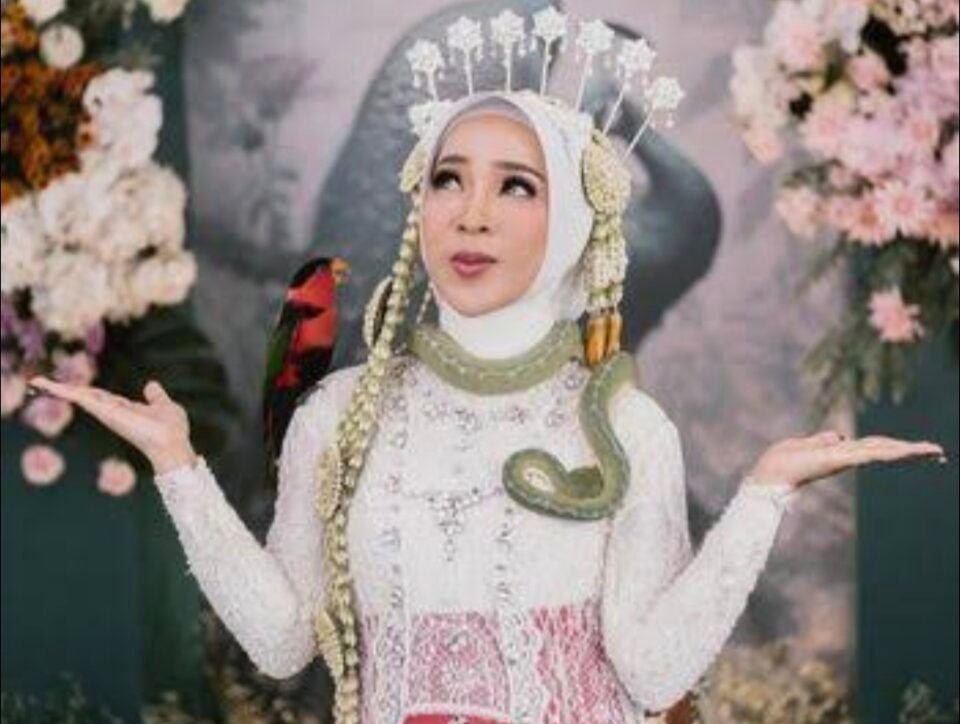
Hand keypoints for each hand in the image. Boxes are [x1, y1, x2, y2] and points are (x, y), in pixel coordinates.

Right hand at [27, 376, 196, 475]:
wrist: (173, 443)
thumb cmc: (172, 429)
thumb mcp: (164, 405)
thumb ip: (155, 396)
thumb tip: (150, 385)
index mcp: (123, 409)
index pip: (99, 397)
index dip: (83, 390)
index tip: (67, 386)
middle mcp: (112, 412)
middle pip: (84, 397)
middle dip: (63, 390)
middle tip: (39, 382)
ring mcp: (108, 413)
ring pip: (80, 397)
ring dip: (59, 389)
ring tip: (38, 380)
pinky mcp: (106, 412)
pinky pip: (83, 398)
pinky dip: (66, 392)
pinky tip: (50, 385)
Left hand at [747, 429, 945, 489]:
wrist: (769, 472)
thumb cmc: (782, 459)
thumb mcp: (807, 444)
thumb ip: (824, 439)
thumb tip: (840, 436)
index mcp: (840, 452)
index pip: (875, 447)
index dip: (897, 446)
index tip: (919, 450)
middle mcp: (846, 456)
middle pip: (885, 449)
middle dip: (912, 451)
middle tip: (941, 454)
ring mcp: (844, 458)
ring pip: (883, 451)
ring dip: (909, 450)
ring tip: (935, 451)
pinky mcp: (838, 459)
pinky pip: (867, 453)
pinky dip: (888, 451)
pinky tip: (906, 450)